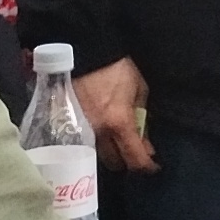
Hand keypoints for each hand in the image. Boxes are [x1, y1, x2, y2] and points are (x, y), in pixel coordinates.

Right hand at [78, 56, 153, 173]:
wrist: (85, 52)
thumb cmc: (117, 67)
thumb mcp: (139, 89)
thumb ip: (143, 117)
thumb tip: (145, 140)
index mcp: (119, 122)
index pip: (134, 158)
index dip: (146, 167)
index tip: (153, 166)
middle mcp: (98, 131)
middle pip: (113, 163)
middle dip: (126, 161)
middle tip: (134, 151)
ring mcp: (79, 129)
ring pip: (96, 155)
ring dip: (109, 152)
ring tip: (117, 141)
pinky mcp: (67, 125)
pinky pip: (83, 143)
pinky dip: (94, 142)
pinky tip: (101, 133)